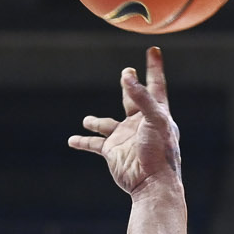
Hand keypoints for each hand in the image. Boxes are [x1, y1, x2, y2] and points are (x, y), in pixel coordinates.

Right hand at [69, 47, 181, 196]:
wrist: (152, 183)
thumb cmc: (160, 151)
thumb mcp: (155, 119)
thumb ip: (141, 97)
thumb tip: (127, 76)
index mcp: (157, 114)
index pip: (156, 85)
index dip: (155, 67)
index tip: (154, 50)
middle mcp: (141, 124)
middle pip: (133, 99)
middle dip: (130, 86)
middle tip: (126, 72)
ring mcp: (125, 137)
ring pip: (107, 124)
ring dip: (96, 122)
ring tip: (88, 120)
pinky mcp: (113, 151)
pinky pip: (94, 144)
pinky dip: (82, 142)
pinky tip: (72, 140)